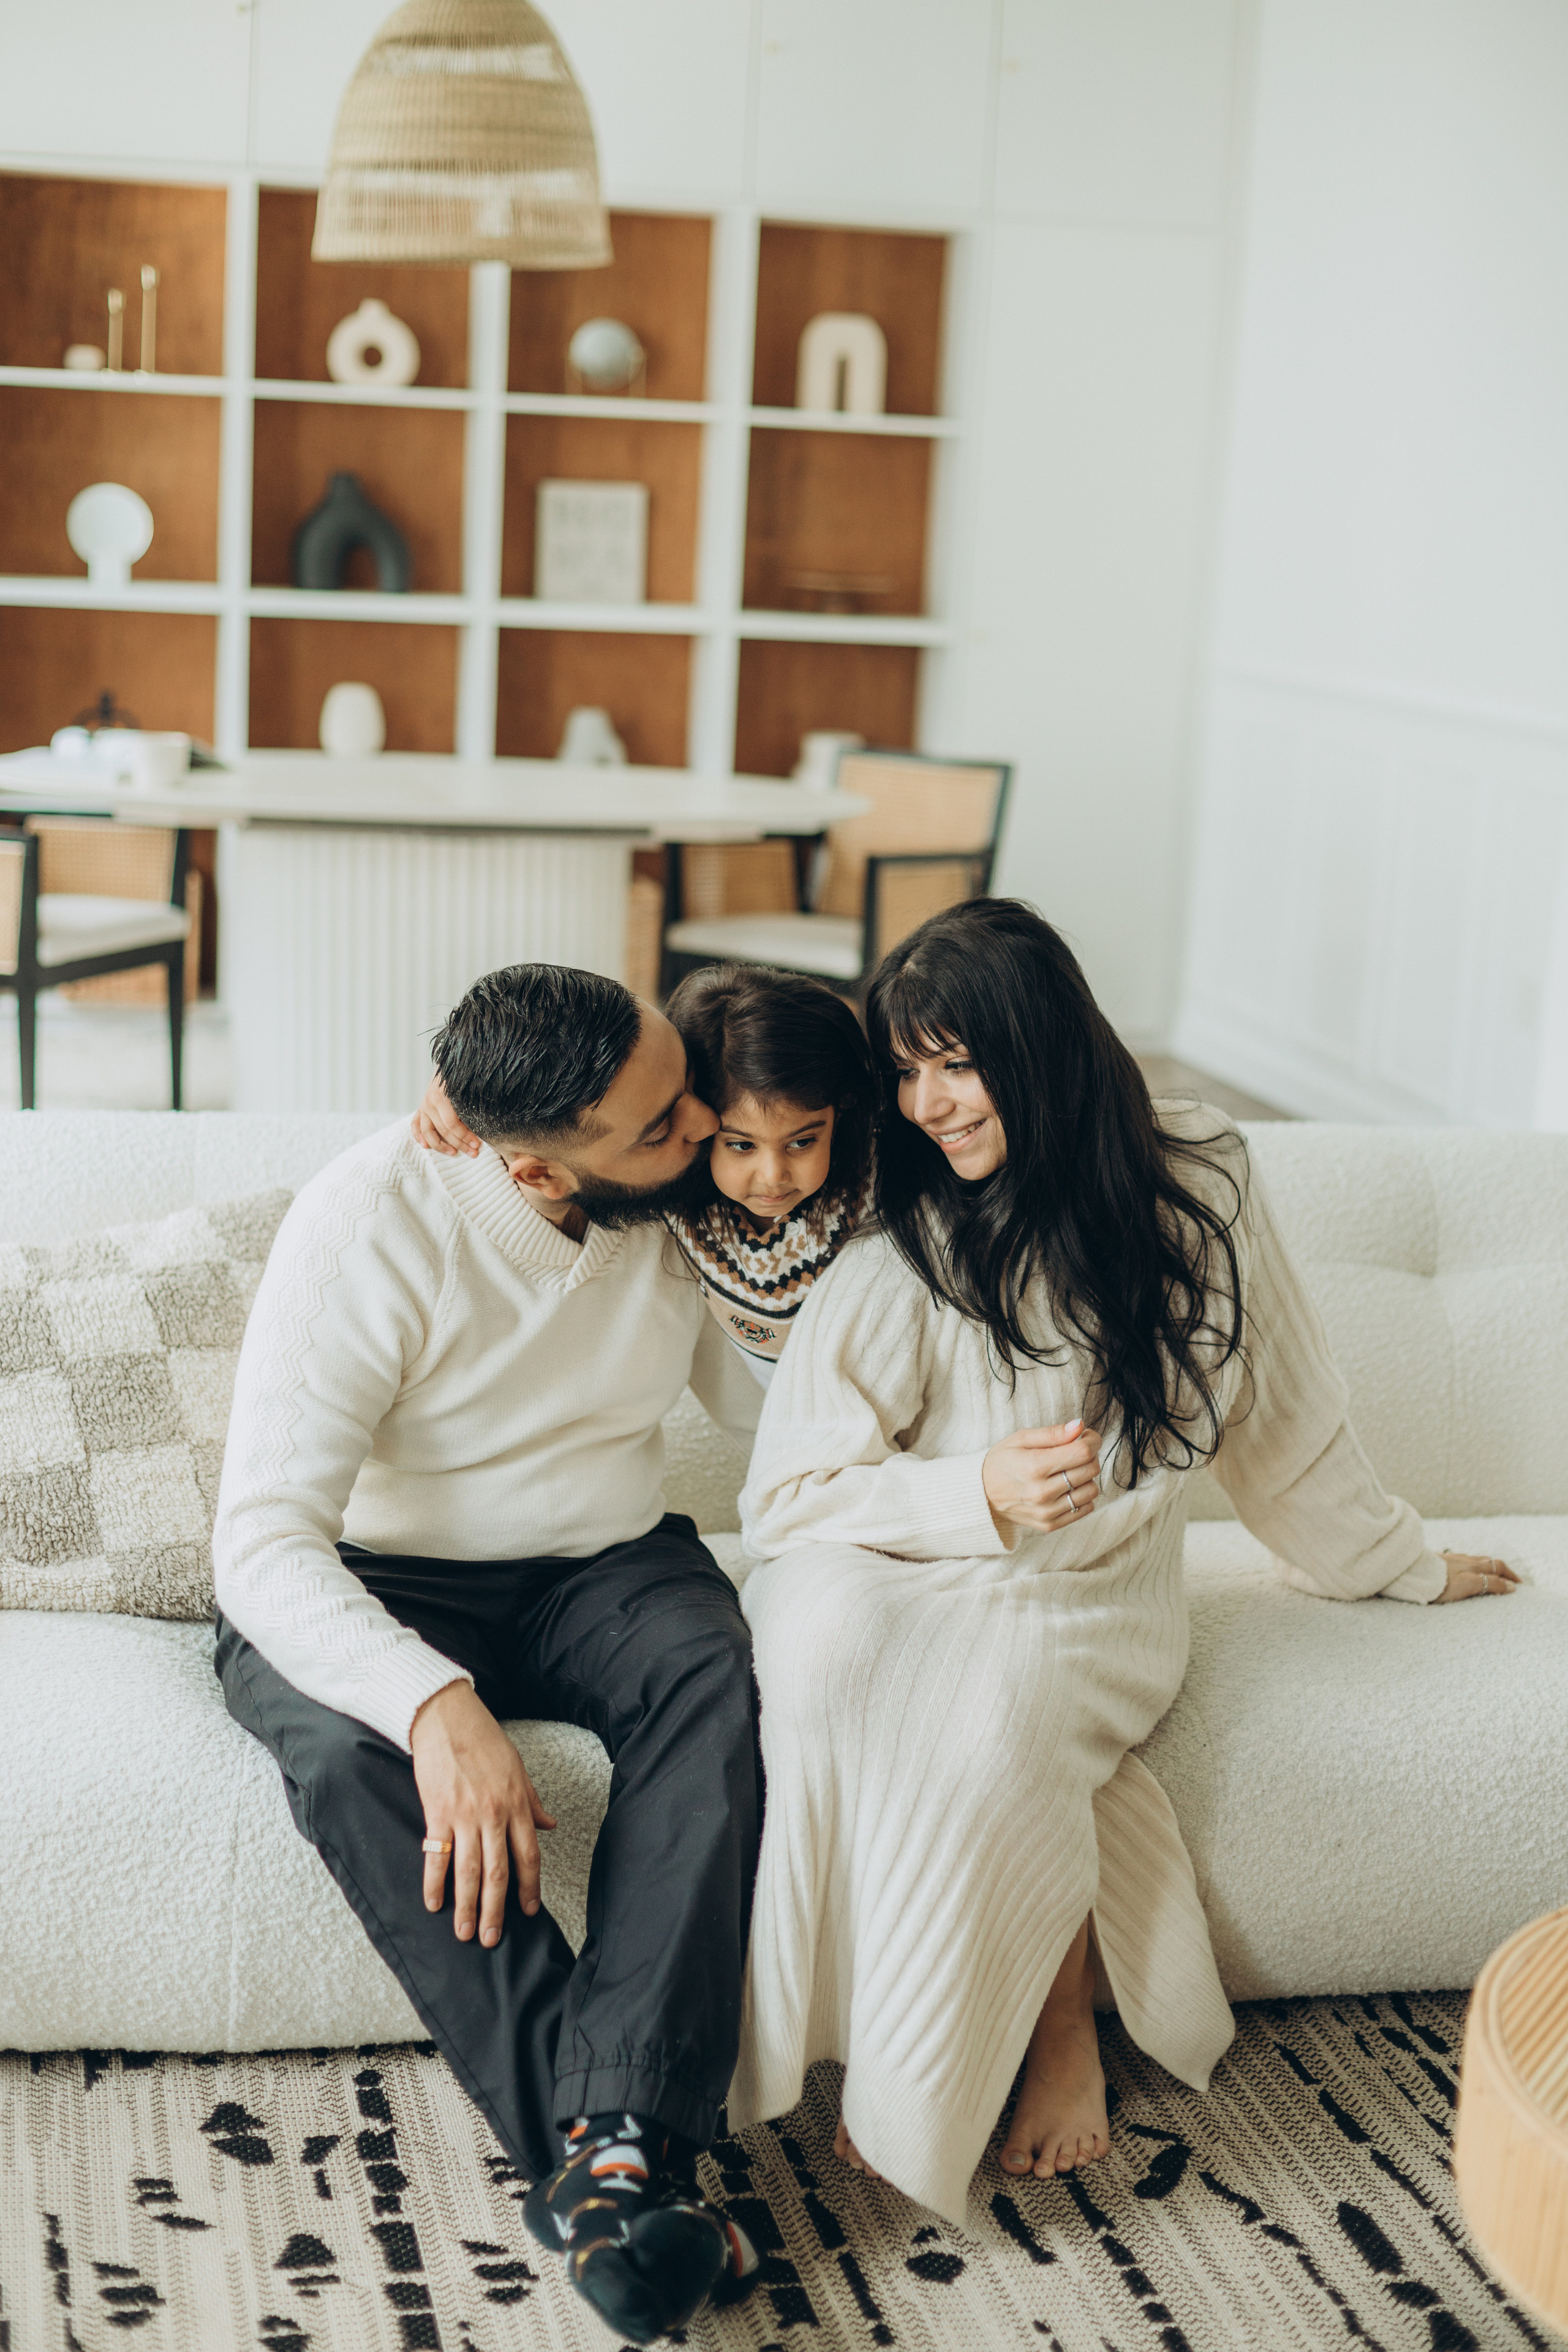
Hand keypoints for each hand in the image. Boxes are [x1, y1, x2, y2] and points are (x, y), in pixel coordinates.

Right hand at [409, 1681, 556, 1945]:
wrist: (447, 1716)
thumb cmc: (483, 1739)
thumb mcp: (518, 1768)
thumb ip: (532, 1801)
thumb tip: (549, 1825)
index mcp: (517, 1803)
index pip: (528, 1856)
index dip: (529, 1887)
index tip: (528, 1912)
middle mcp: (494, 1814)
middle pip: (498, 1872)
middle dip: (496, 1910)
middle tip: (492, 1939)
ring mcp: (464, 1815)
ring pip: (468, 1871)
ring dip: (467, 1906)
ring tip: (465, 1932)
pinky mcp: (437, 1812)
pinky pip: (436, 1855)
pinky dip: (434, 1883)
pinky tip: (434, 1903)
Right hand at [411, 1075, 482, 1155]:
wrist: (452, 1059)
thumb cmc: (464, 1073)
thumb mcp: (471, 1085)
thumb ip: (475, 1100)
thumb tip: (488, 1118)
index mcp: (442, 1096)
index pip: (452, 1124)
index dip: (465, 1136)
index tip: (478, 1145)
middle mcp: (430, 1101)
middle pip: (443, 1130)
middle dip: (459, 1143)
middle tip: (473, 1153)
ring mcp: (424, 1105)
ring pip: (428, 1131)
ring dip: (440, 1145)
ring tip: (454, 1153)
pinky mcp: (422, 1107)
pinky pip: (415, 1124)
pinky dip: (418, 1136)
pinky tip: (425, 1146)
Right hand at [983, 1419, 1101, 1534]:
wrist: (981, 1494)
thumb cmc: (1002, 1461)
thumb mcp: (1021, 1438)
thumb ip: (1053, 1433)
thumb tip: (1080, 1426)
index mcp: (1034, 1466)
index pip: (1082, 1452)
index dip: (1091, 1440)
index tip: (1087, 1436)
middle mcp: (1041, 1492)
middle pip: (1090, 1469)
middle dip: (1089, 1455)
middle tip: (1076, 1450)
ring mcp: (1046, 1512)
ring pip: (1091, 1490)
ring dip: (1087, 1477)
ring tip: (1070, 1470)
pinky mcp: (1049, 1525)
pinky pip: (1085, 1509)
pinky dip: (1083, 1495)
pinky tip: (1068, 1487)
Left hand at [1432, 1551, 1519, 1604]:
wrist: (1412, 1572)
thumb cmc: (1440, 1582)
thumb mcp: (1468, 1584)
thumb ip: (1490, 1584)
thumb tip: (1511, 1586)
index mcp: (1473, 1566)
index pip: (1497, 1568)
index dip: (1509, 1576)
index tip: (1518, 1585)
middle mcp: (1464, 1560)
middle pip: (1488, 1562)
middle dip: (1501, 1570)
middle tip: (1510, 1578)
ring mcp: (1451, 1559)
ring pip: (1473, 1559)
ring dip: (1485, 1565)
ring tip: (1491, 1572)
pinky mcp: (1438, 1561)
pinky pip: (1459, 1560)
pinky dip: (1468, 1564)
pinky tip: (1464, 1566)